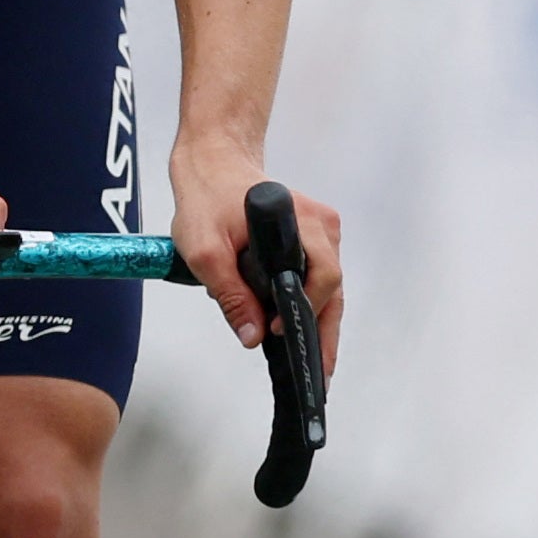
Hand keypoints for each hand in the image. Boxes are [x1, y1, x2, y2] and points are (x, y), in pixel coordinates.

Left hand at [170, 142, 343, 374]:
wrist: (213, 165)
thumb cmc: (207, 200)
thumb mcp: (204, 251)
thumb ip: (230, 294)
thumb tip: (252, 336)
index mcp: (301, 223)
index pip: (322, 276)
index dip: (306, 310)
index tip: (284, 334)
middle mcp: (321, 226)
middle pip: (333, 287)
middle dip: (325, 332)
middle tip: (320, 373)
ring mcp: (320, 231)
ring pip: (327, 284)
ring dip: (319, 319)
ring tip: (315, 361)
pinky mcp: (313, 237)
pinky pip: (317, 274)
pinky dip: (310, 301)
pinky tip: (300, 329)